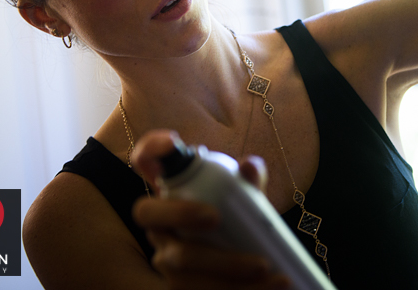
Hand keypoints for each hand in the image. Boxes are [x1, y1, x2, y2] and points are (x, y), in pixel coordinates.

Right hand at [132, 130, 288, 289]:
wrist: (244, 271)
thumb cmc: (239, 224)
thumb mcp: (244, 202)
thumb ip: (248, 182)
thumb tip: (250, 167)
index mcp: (171, 194)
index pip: (145, 162)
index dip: (151, 150)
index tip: (170, 142)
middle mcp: (159, 227)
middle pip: (150, 216)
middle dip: (179, 213)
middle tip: (216, 216)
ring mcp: (165, 261)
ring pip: (178, 264)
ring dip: (223, 266)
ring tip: (265, 266)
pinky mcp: (181, 289)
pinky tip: (272, 287)